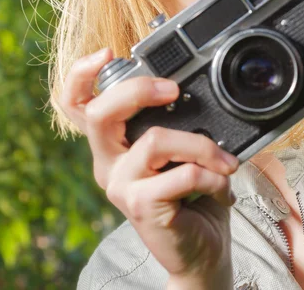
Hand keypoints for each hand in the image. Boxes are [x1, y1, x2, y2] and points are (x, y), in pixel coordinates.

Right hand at [59, 49, 238, 283]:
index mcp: (114, 142)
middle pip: (99, 113)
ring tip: (225, 162)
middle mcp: (107, 162)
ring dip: (201, 146)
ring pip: (155, 140)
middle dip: (138, 90)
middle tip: (173, 90)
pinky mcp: (139, 206)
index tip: (107, 53)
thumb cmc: (193, 194)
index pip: (78, 105)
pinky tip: (223, 188)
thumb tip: (196, 88)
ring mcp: (121, 185)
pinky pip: (183, 174)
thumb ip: (176, 121)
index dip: (81, 75)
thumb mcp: (181, 150)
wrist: (200, 250)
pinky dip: (213, 176)